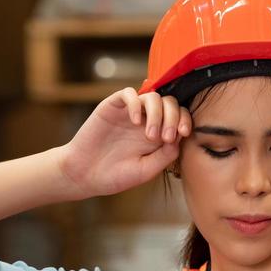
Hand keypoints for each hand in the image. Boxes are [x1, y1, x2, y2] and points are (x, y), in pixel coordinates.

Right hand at [56, 88, 192, 198]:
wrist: (84, 175)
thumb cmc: (115, 175)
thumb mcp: (146, 170)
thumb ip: (165, 155)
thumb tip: (180, 138)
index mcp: (158, 135)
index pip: (179, 116)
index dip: (185, 120)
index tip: (182, 134)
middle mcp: (146, 120)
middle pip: (169, 103)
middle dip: (173, 118)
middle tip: (166, 137)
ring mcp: (129, 113)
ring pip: (152, 97)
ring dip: (157, 113)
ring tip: (149, 135)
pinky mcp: (112, 107)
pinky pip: (128, 94)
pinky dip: (135, 103)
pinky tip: (135, 121)